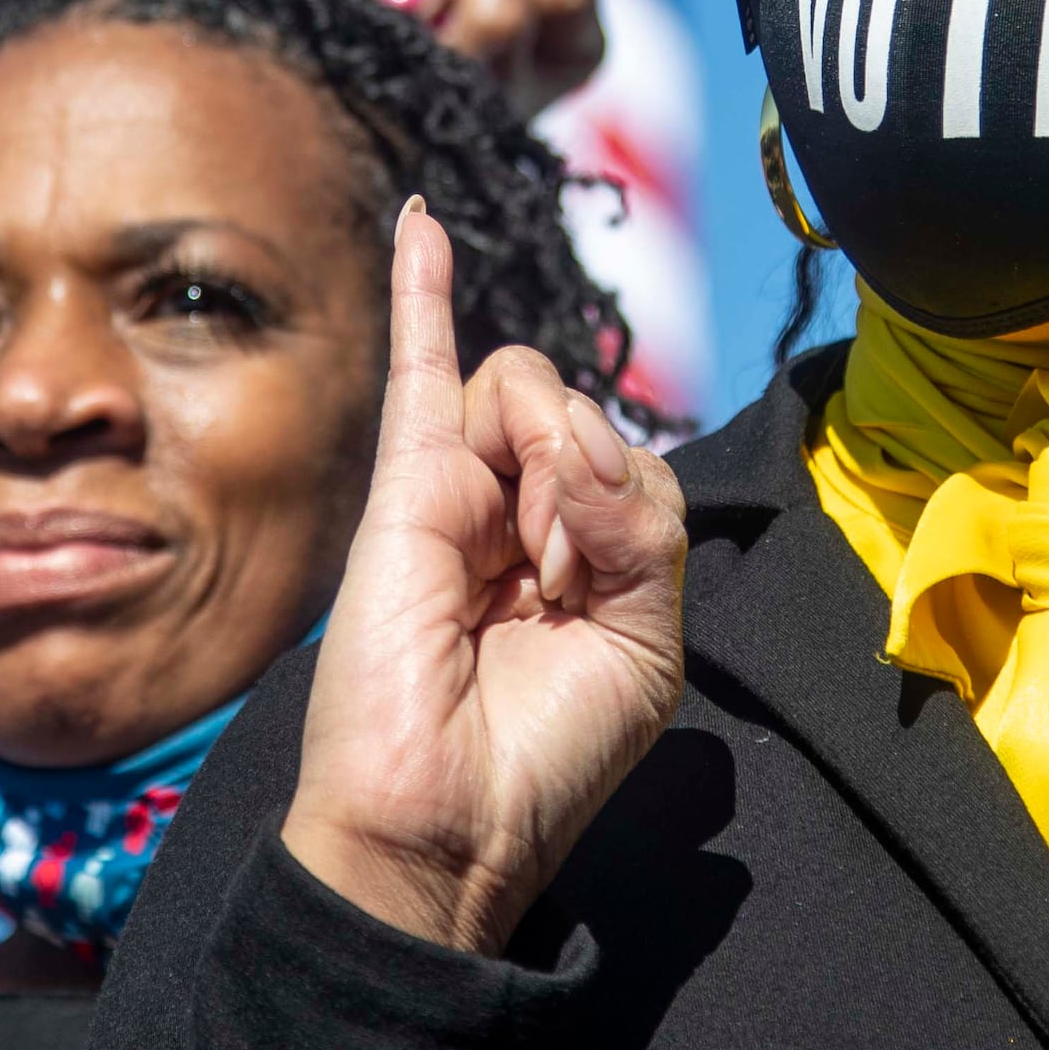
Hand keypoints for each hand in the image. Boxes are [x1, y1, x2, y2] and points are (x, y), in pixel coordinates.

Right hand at [280, 202, 685, 953]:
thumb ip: (643, 527)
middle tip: (562, 585)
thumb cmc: (538, 759)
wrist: (440, 828)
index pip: (635, 464)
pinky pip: (422, 363)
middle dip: (596, 488)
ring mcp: (460, 493)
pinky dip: (422, 285)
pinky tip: (419, 221)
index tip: (601, 597)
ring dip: (554, 460)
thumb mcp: (642, 646)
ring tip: (525, 562)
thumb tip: (583, 435)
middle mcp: (520, 513)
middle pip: (588, 416)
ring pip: (532, 390)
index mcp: (583, 554)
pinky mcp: (405, 489)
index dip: (634, 512)